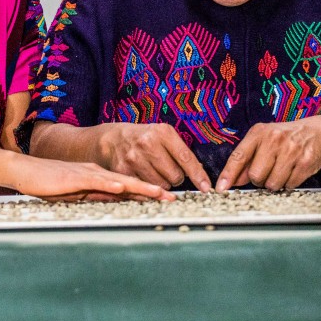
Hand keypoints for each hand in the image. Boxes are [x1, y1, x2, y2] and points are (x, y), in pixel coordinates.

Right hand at [10, 155, 174, 202]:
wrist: (25, 170)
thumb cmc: (48, 183)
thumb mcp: (77, 193)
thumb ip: (95, 195)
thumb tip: (116, 201)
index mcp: (99, 177)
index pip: (128, 186)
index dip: (149, 192)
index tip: (167, 200)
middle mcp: (98, 172)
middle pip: (131, 182)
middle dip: (153, 191)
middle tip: (174, 198)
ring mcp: (87, 173)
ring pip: (119, 180)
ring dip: (140, 187)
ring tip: (159, 193)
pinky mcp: (75, 177)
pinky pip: (96, 181)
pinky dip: (111, 184)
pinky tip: (123, 187)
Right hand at [96, 122, 212, 191]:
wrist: (112, 139)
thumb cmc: (144, 138)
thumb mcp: (163, 135)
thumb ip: (180, 151)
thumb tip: (200, 175)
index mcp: (162, 132)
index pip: (185, 158)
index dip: (198, 175)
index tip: (207, 187)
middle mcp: (147, 144)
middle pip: (175, 176)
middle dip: (176, 177)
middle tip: (168, 170)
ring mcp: (134, 158)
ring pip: (161, 185)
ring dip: (162, 183)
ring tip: (155, 172)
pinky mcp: (123, 170)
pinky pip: (145, 188)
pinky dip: (149, 187)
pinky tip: (145, 176)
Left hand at [216, 119, 320, 191]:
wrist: (316, 133)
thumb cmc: (284, 138)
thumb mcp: (263, 141)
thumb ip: (247, 160)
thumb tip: (233, 181)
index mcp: (259, 133)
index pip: (239, 156)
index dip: (228, 174)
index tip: (221, 188)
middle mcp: (274, 139)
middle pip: (256, 175)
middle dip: (259, 179)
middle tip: (267, 171)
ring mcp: (291, 150)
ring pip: (273, 184)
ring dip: (274, 183)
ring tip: (281, 170)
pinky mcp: (306, 162)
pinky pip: (290, 185)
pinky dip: (289, 183)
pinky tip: (292, 171)